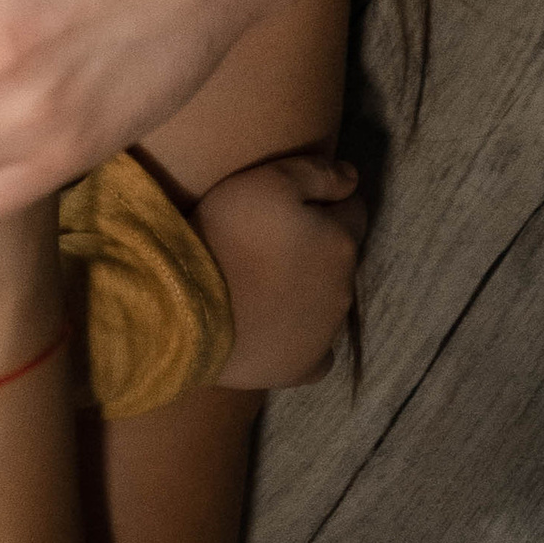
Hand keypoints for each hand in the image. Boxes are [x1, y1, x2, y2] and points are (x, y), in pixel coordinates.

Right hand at [201, 150, 366, 388]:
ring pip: (330, 302)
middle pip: (341, 257)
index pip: (353, 211)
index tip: (297, 204)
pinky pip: (320, 354)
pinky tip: (283, 329)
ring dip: (312, 289)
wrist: (190, 306)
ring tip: (270, 283)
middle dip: (320, 246)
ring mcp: (325, 334)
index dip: (328, 202)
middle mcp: (344, 289)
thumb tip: (352, 177)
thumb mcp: (271, 179)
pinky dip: (307, 339)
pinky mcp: (302, 368)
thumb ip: (319, 174)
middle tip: (277, 243)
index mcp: (340, 241)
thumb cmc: (229, 233)